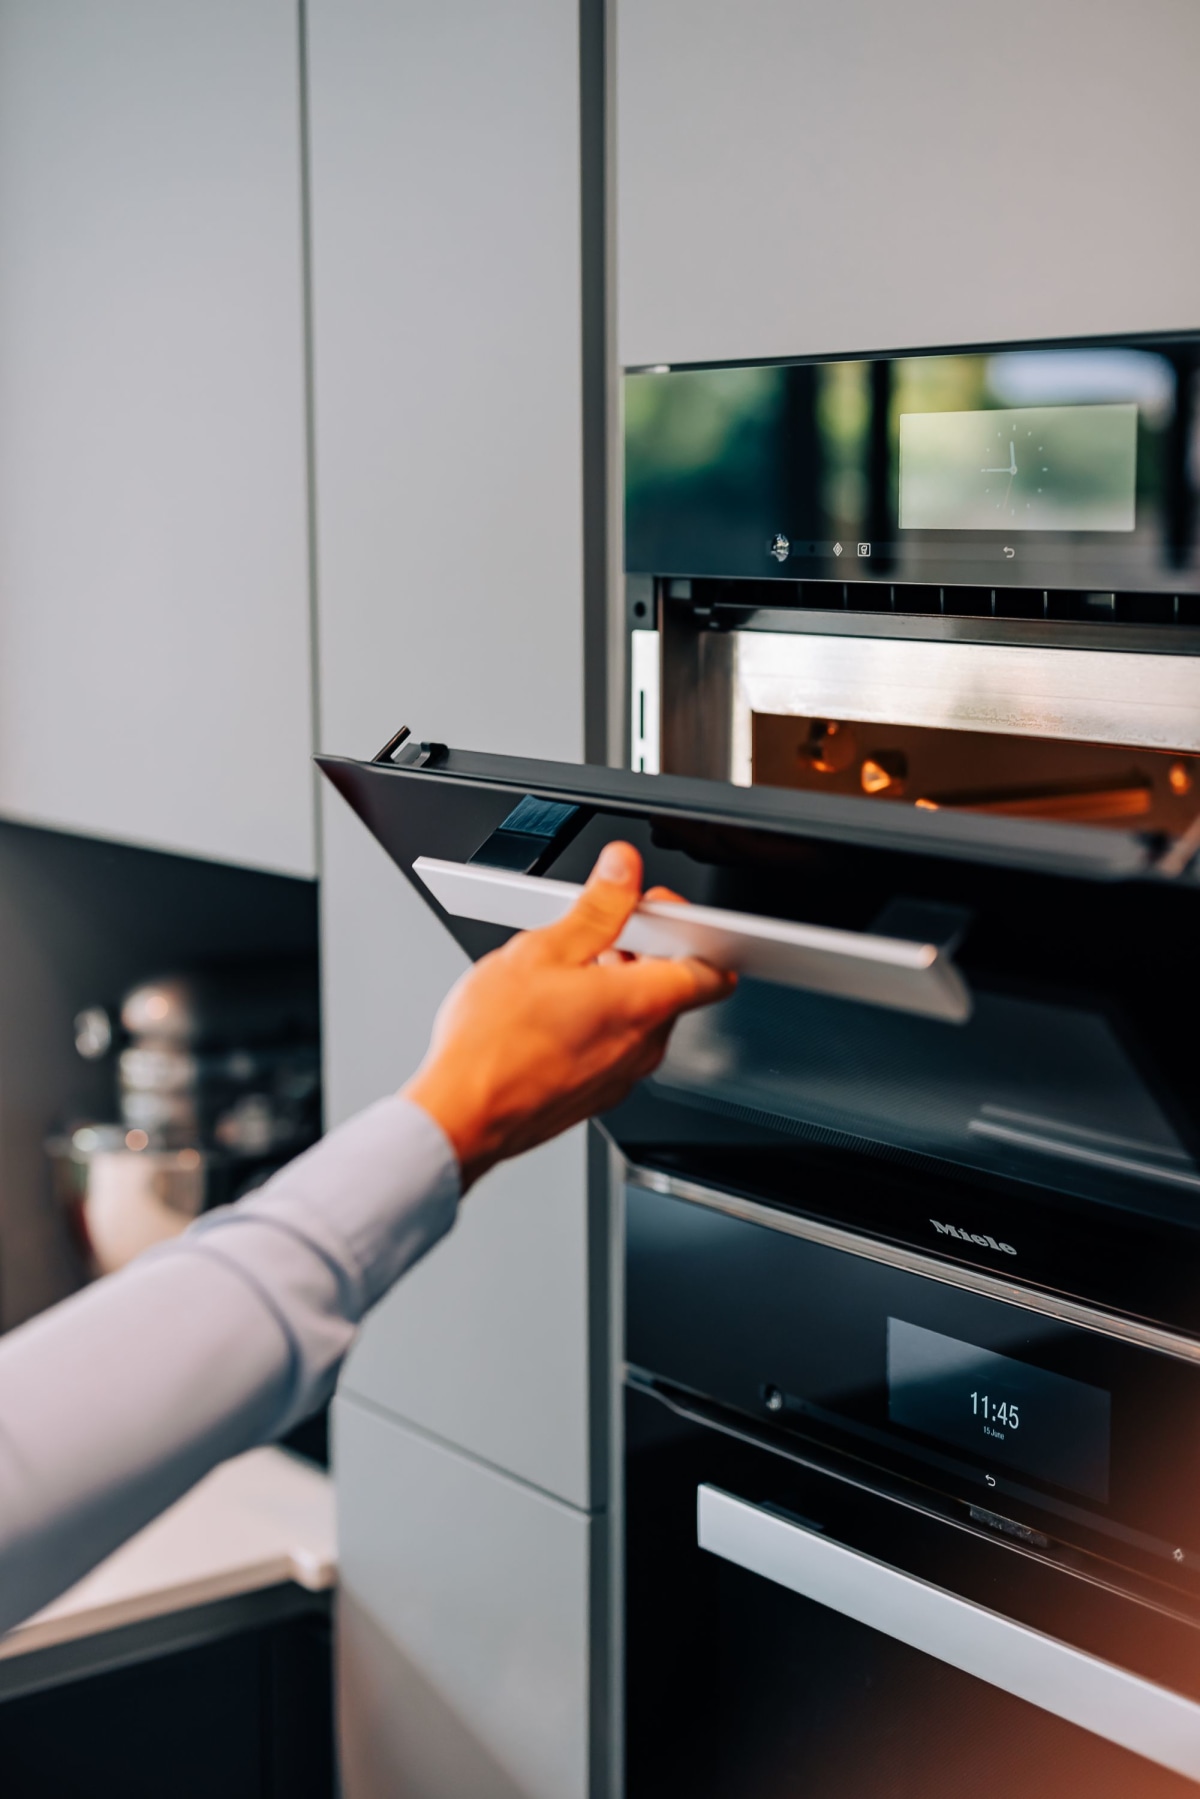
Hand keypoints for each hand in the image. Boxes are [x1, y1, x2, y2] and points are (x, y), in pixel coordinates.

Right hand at [401, 841, 734, 1190]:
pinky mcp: (599, 1094)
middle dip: (642, 951)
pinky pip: (617, 1046)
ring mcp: (623, 1075)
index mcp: (641, 1004)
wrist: (462, 1115)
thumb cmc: (492, 1044)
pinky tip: (554, 1009)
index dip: (691, 931)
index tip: (654, 913)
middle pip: (673, 987)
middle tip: (594, 933)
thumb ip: (596, 907)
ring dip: (616, 986)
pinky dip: (599, 1021)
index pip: (713, 968)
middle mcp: (643, 1045)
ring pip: (642, 1017)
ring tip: (563, 972)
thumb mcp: (541, 951)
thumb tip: (623, 871)